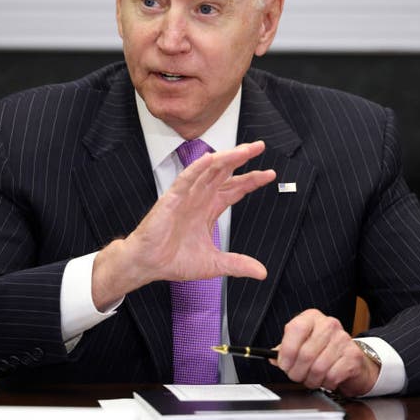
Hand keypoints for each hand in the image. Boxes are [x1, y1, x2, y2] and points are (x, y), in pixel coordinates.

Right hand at [92, 140, 275, 308]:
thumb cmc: (174, 260)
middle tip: (259, 146)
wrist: (149, 264)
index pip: (234, 189)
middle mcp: (200, 198)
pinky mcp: (172, 198)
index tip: (270, 174)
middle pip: (224, 172)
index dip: (252, 180)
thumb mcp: (214, 264)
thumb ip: (237, 264)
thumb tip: (261, 272)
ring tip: (244, 150)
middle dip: (242, 158)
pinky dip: (198, 167)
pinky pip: (186, 179)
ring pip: (209, 170)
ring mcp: (186, 196)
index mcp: (209, 209)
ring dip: (226, 158)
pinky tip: (210, 158)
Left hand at [273, 309, 380, 396]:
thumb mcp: (302, 344)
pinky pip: (332, 376)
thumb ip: (286, 349)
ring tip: (311, 378)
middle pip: (305, 354)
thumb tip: (272, 357)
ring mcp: (343, 339)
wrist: (351, 360)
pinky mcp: (353, 356)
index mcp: (312, 318)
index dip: (286, 351)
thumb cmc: (323, 351)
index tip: (283, 364)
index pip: (295, 329)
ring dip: (311, 379)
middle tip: (296, 376)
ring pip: (318, 368)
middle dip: (297, 372)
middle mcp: (328, 325)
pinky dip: (326, 383)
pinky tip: (326, 379)